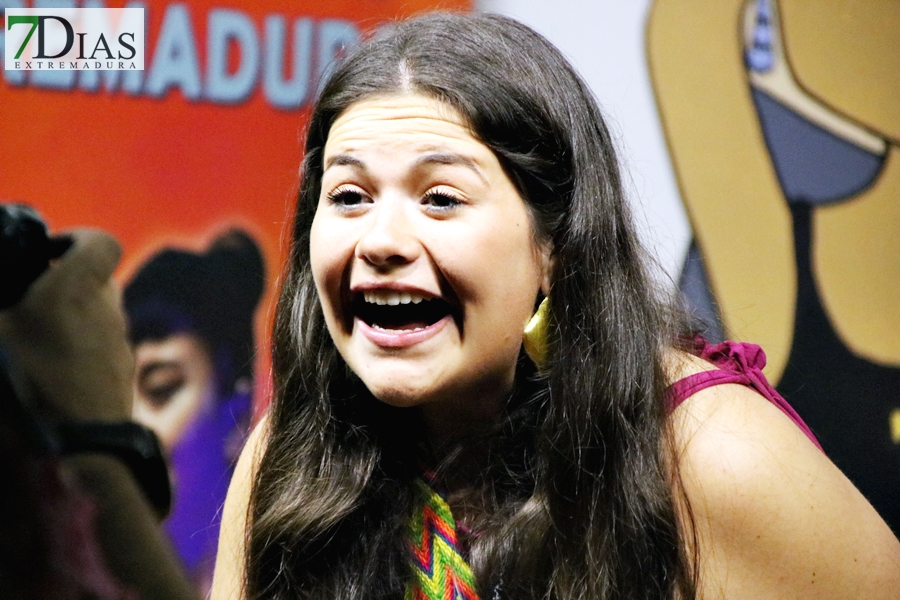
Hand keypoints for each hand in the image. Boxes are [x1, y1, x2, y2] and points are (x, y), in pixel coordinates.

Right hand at [0, 229, 133, 421]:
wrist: (83, 435)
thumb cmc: (36, 380)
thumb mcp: (2, 331)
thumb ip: (7, 307)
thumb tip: (11, 306)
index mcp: (78, 287)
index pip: (103, 242)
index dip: (79, 238)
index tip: (51, 250)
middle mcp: (107, 306)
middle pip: (97, 276)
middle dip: (68, 279)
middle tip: (33, 294)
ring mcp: (120, 334)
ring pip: (101, 307)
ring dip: (76, 309)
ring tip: (40, 331)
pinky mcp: (123, 361)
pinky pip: (104, 338)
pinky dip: (84, 339)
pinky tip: (57, 360)